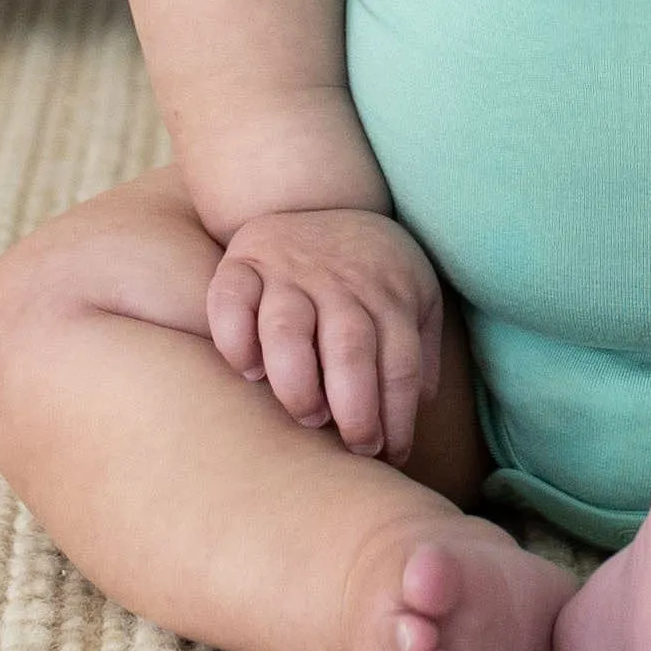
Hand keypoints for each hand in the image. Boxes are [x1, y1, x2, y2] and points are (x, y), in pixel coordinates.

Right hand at [204, 207, 442, 463]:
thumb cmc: (371, 268)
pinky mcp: (243, 263)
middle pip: (350, 348)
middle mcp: (338, 280)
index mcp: (387, 291)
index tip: (390, 454)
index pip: (399, 362)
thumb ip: (421, 348)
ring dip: (297, 382)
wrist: (318, 196)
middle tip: (356, 446)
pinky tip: (248, 370)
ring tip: (309, 415)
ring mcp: (288, 269)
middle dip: (355, 409)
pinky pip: (229, 299)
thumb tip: (417, 405)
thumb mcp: (415, 294)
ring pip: (288, 328)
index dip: (397, 416)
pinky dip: (234, 338)